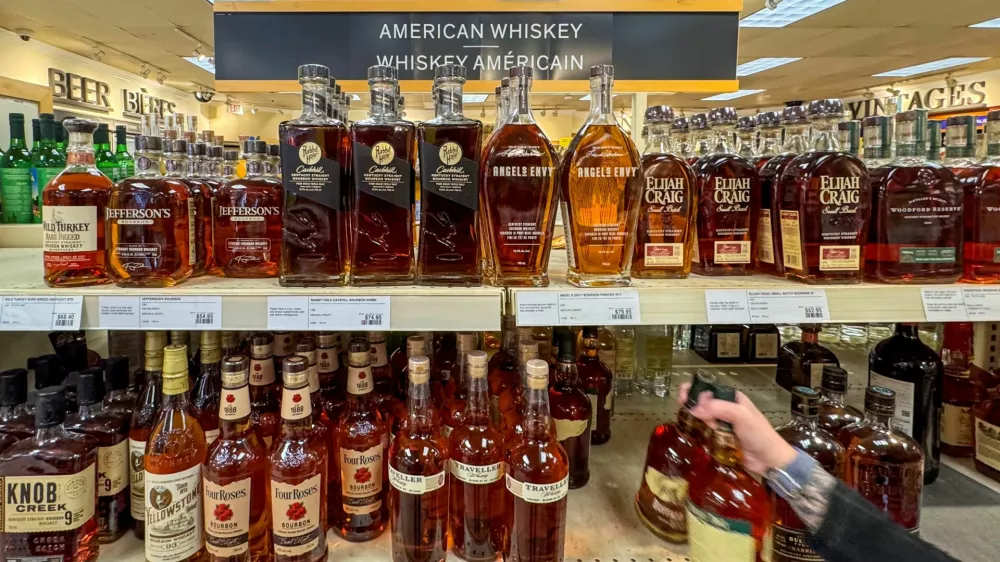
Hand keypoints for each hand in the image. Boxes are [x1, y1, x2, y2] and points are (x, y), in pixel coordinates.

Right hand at [679, 383, 796, 476]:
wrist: (769, 459)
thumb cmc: (759, 434)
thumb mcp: (741, 415)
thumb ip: (718, 408)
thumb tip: (695, 409)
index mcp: (732, 398)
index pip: (709, 389)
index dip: (695, 391)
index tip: (684, 397)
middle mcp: (726, 409)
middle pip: (702, 403)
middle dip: (694, 406)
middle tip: (689, 412)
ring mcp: (723, 424)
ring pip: (702, 418)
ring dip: (698, 421)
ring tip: (703, 426)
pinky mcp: (720, 438)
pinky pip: (705, 433)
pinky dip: (700, 433)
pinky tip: (698, 435)